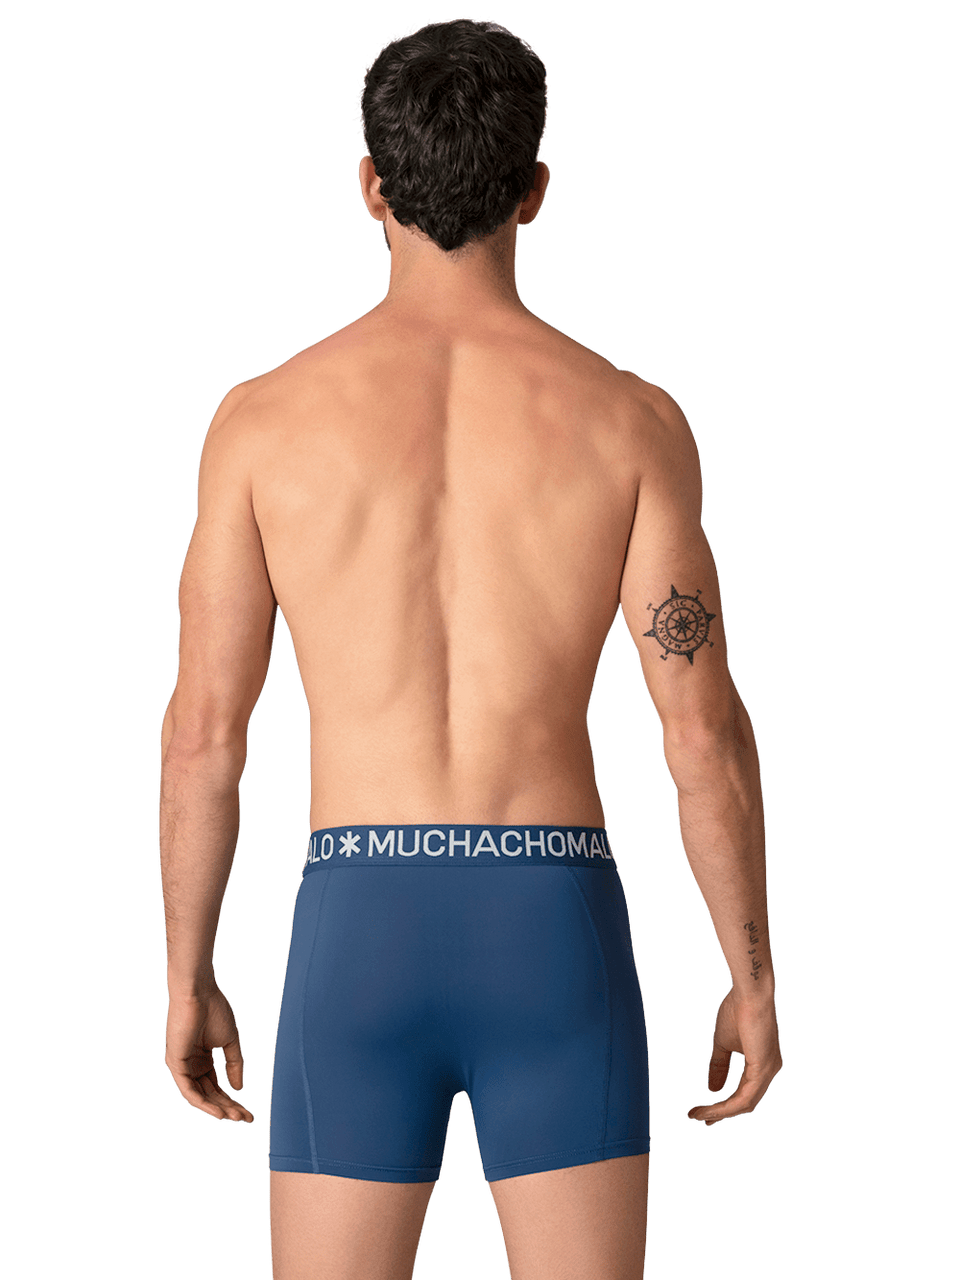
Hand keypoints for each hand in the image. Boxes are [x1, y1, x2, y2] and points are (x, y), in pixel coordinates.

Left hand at [164, 987, 254, 1123]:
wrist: (199, 992)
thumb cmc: (214, 1009)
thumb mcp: (230, 1041)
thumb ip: (234, 1064)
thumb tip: (238, 1088)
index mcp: (201, 1059)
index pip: (216, 1086)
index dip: (232, 1100)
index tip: (248, 1111)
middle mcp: (190, 1066)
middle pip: (209, 1094)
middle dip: (228, 1107)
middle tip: (246, 1118)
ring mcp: (181, 1066)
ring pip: (200, 1096)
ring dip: (218, 1109)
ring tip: (236, 1118)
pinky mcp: (175, 1065)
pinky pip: (189, 1091)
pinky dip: (204, 1103)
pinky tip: (219, 1112)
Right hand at [686, 984, 782, 1126]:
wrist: (748, 992)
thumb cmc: (737, 1010)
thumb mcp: (723, 1043)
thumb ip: (719, 1066)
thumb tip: (712, 1089)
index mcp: (763, 1064)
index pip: (745, 1093)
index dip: (726, 1106)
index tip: (705, 1114)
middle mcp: (770, 1071)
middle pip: (746, 1104)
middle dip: (722, 1114)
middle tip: (701, 1119)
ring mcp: (769, 1072)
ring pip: (744, 1105)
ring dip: (720, 1113)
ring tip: (699, 1115)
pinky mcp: (763, 1069)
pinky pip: (744, 1098)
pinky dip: (725, 1106)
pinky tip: (710, 1108)